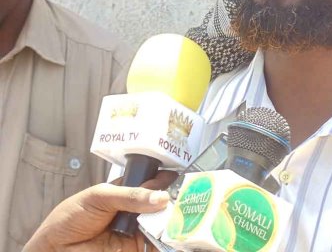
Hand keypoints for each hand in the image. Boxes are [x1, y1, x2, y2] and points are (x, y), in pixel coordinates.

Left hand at [24, 171, 176, 251]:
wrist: (56, 250)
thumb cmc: (71, 218)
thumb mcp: (100, 197)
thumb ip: (131, 195)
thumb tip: (162, 198)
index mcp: (127, 190)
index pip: (151, 181)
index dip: (165, 178)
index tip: (179, 175)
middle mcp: (136, 209)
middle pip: (162, 201)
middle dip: (173, 197)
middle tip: (187, 194)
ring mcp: (138, 229)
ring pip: (163, 220)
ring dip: (173, 216)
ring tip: (185, 210)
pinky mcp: (138, 247)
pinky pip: (158, 241)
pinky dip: (168, 236)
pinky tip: (176, 229)